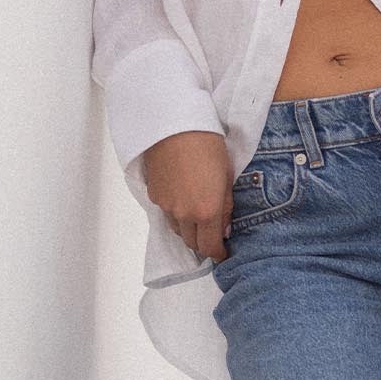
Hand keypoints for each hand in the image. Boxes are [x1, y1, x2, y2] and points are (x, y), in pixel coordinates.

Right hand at [142, 129, 237, 260]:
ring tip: (197, 215)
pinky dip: (176, 213)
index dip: (218, 254)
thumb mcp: (226, 176)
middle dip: (203, 242)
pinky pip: (166, 213)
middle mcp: (184, 214)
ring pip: (178, 229)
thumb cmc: (207, 144)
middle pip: (192, 242)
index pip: (210, 247)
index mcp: (207, 211)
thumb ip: (226, 207)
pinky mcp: (154, 196)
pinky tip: (183, 198)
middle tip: (213, 233)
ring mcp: (166, 206)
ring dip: (189, 229)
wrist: (173, 124)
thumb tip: (225, 229)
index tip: (223, 252)